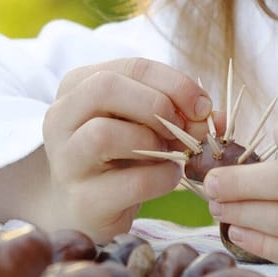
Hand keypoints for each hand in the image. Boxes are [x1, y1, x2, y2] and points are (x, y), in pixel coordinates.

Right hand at [34, 57, 209, 240]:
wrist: (82, 210)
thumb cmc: (117, 158)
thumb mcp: (142, 125)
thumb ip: (177, 113)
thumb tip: (217, 118)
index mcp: (77, 88)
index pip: (131, 66)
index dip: (175, 82)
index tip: (203, 106)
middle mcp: (60, 118)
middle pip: (105, 88)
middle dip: (158, 104)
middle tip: (186, 128)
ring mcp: (66, 161)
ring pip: (104, 134)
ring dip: (153, 142)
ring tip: (172, 154)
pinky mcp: (83, 201)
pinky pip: (130, 181)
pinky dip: (162, 177)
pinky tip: (169, 177)